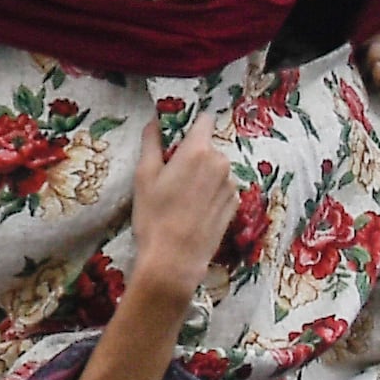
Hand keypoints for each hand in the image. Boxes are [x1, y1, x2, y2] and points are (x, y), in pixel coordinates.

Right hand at [126, 114, 238, 283]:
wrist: (175, 260)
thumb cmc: (154, 215)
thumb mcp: (144, 175)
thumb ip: (151, 142)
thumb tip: (154, 121)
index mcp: (198, 150)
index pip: (204, 119)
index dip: (191, 125)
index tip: (178, 137)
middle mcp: (221, 163)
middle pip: (208, 146)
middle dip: (193, 154)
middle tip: (172, 174)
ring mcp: (231, 186)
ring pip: (216, 168)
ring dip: (203, 174)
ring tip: (183, 197)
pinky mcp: (235, 205)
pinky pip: (222, 187)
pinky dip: (211, 192)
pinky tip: (195, 210)